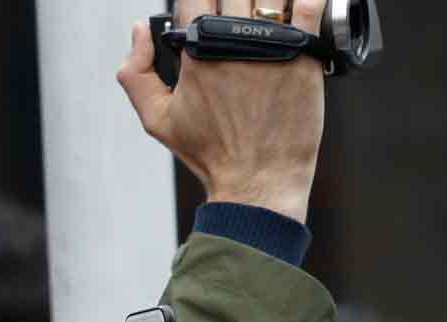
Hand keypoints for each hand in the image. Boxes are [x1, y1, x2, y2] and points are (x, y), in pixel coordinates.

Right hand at [116, 0, 325, 222]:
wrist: (258, 179)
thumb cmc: (211, 153)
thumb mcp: (156, 119)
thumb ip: (135, 72)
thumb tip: (139, 30)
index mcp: (197, 53)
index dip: (200, 0)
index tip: (205, 9)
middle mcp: (234, 44)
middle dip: (235, 2)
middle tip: (239, 17)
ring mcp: (272, 47)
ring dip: (267, 1)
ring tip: (266, 14)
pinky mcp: (305, 55)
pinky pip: (311, 8)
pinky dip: (306, 2)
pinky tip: (299, 9)